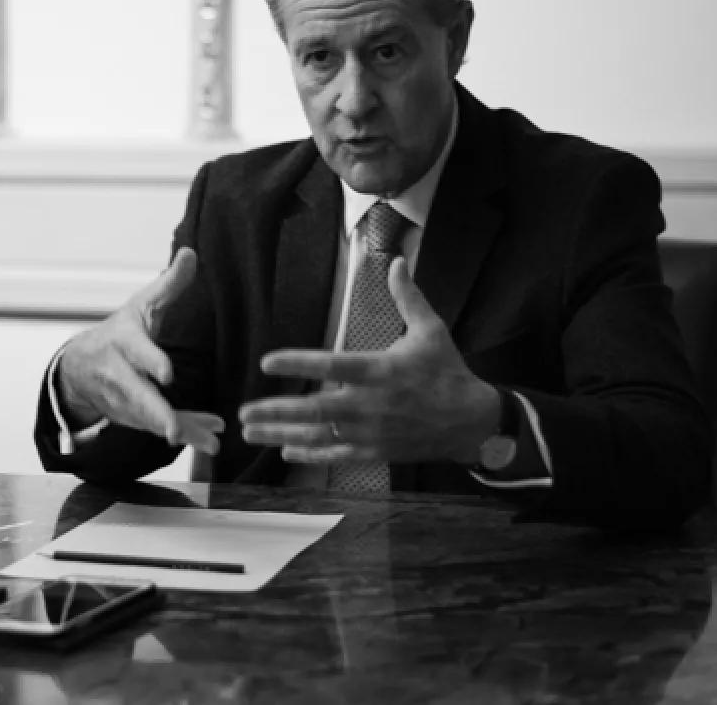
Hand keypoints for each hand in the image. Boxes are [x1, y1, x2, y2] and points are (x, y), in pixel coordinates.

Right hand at [56, 248, 224, 454]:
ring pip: (151, 419)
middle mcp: (118, 373)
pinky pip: (158, 427)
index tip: (167, 374)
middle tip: (174, 432)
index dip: (151, 361)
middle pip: (137, 396)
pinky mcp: (129, 417)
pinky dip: (184, 432)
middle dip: (157, 414)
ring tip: (210, 442)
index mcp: (122, 341)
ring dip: (181, 430)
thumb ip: (169, 284)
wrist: (79, 365)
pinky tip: (208, 436)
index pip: (136, 351)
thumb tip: (191, 253)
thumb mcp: (142, 304)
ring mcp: (121, 399)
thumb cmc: (120, 331)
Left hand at [239, 256, 498, 465]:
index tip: (268, 362)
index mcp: (381, 371)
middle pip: (316, 409)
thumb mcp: (431, 330)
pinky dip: (310, 452)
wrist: (472, 422)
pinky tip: (285, 449)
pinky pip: (337, 455)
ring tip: (250, 432)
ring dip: (282, 434)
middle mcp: (371, 404)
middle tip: (244, 411)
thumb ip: (408, 298)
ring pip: (320, 435)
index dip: (298, 364)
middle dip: (277, 411)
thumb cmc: (448, 372)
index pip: (332, 365)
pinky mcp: (376, 452)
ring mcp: (372, 432)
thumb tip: (396, 261)